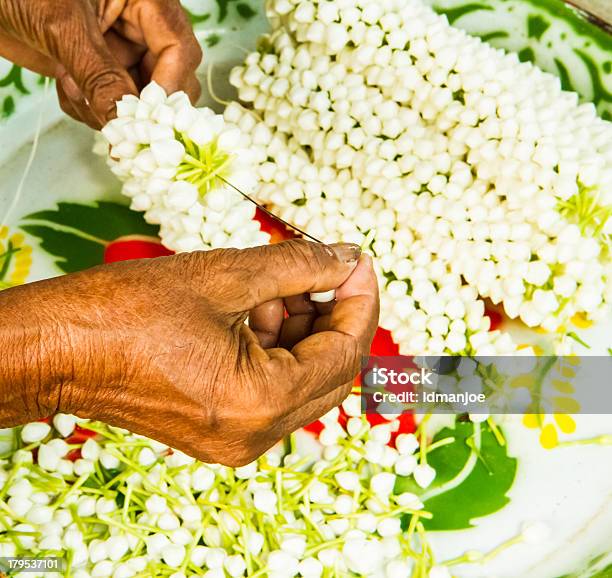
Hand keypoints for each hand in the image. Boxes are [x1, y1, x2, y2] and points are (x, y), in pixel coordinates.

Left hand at [0, 0, 201, 126]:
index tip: (147, 115)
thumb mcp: (63, 26)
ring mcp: (117, 47)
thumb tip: (125, 122)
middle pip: (167, 77)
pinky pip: (109, 102)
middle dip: (138, 103)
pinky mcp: (96, 67)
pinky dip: (88, 106)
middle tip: (117, 120)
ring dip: (107, 107)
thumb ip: (99, 75)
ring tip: (72, 88)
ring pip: (137, 98)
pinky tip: (64, 85)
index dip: (168, 85)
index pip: (178, 48)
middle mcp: (137, 24)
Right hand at [0, 240, 378, 465]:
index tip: (359, 263)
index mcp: (260, 402)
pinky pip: (271, 387)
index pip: (344, 355)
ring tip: (275, 284)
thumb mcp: (226, 275)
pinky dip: (276, 346)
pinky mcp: (221, 429)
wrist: (57, 347)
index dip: (361, 303)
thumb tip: (348, 258)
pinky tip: (255, 308)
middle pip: (329, 373)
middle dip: (334, 316)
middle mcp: (255, 434)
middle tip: (328, 268)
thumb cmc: (126, 310)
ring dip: (301, 328)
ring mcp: (237, 438)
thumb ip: (300, 266)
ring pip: (301, 379)